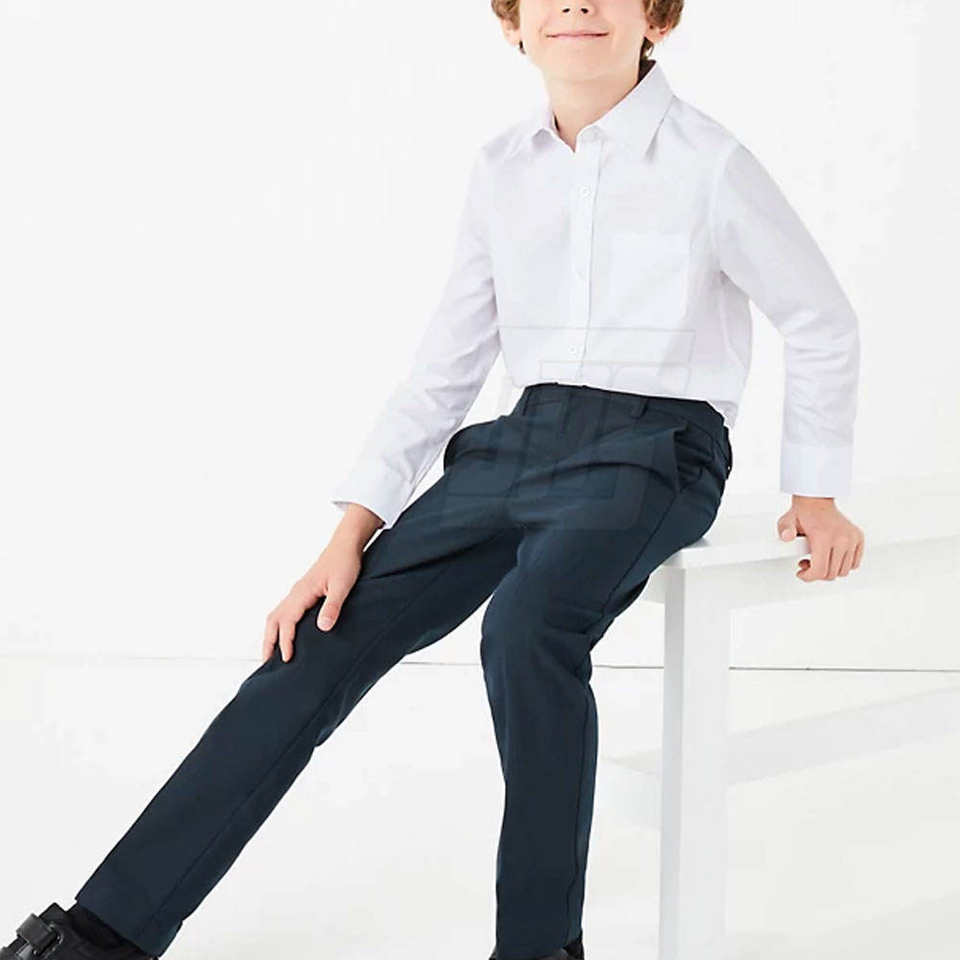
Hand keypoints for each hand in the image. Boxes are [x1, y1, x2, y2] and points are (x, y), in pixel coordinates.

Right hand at [262, 536, 363, 662]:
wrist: (346, 545)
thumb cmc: (345, 563)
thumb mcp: (342, 586)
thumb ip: (332, 606)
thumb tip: (323, 627)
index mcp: (302, 593)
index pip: (287, 621)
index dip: (285, 642)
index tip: (287, 659)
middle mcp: (295, 593)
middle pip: (273, 620)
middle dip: (269, 642)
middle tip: (267, 663)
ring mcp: (297, 592)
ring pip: (276, 616)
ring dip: (271, 634)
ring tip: (271, 654)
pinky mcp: (303, 592)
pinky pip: (284, 612)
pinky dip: (279, 626)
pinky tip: (286, 634)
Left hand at [777, 495, 864, 581]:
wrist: (817, 500)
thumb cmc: (803, 513)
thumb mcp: (786, 521)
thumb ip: (784, 531)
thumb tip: (787, 537)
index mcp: (824, 536)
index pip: (820, 570)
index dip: (809, 577)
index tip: (801, 574)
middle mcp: (841, 538)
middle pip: (831, 574)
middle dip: (816, 574)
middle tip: (807, 564)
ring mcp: (852, 538)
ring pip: (844, 571)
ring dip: (830, 571)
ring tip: (818, 560)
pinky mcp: (859, 538)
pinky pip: (854, 563)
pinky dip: (843, 565)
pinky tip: (831, 558)